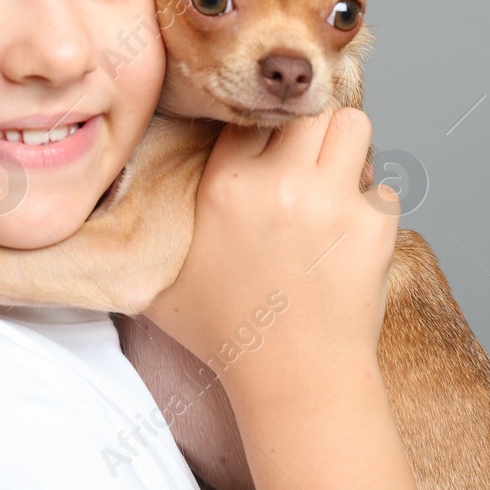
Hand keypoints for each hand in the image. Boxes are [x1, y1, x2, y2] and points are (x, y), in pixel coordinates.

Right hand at [145, 107, 421, 489]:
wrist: (295, 383)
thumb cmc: (226, 338)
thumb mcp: (162, 284)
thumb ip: (143, 236)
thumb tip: (107, 209)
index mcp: (225, 187)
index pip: (247, 115)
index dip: (257, 128)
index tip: (262, 150)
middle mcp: (280, 184)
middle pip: (307, 106)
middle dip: (307, 125)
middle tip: (304, 157)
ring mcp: (332, 201)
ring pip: (354, 125)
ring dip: (345, 148)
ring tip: (332, 180)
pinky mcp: (374, 225)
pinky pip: (382, 188)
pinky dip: (369, 206)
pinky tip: (349, 237)